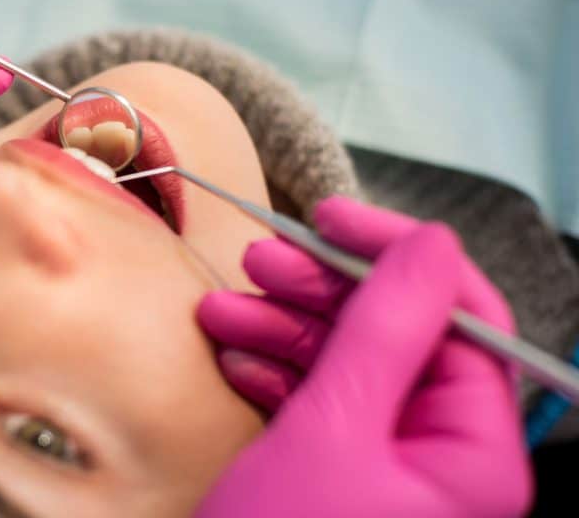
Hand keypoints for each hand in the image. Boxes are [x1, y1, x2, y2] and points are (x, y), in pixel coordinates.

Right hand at [195, 197, 531, 516]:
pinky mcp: (337, 476)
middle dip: (324, 292)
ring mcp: (385, 468)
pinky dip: (274, 373)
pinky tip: (233, 357)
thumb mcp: (334, 429)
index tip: (330, 218)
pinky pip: (317, 405)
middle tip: (261, 262)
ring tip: (220, 312)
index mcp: (472, 453)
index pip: (461, 319)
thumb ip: (385, 330)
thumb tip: (429, 245)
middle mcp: (439, 458)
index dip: (398, 257)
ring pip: (347, 366)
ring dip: (283, 329)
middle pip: (396, 337)